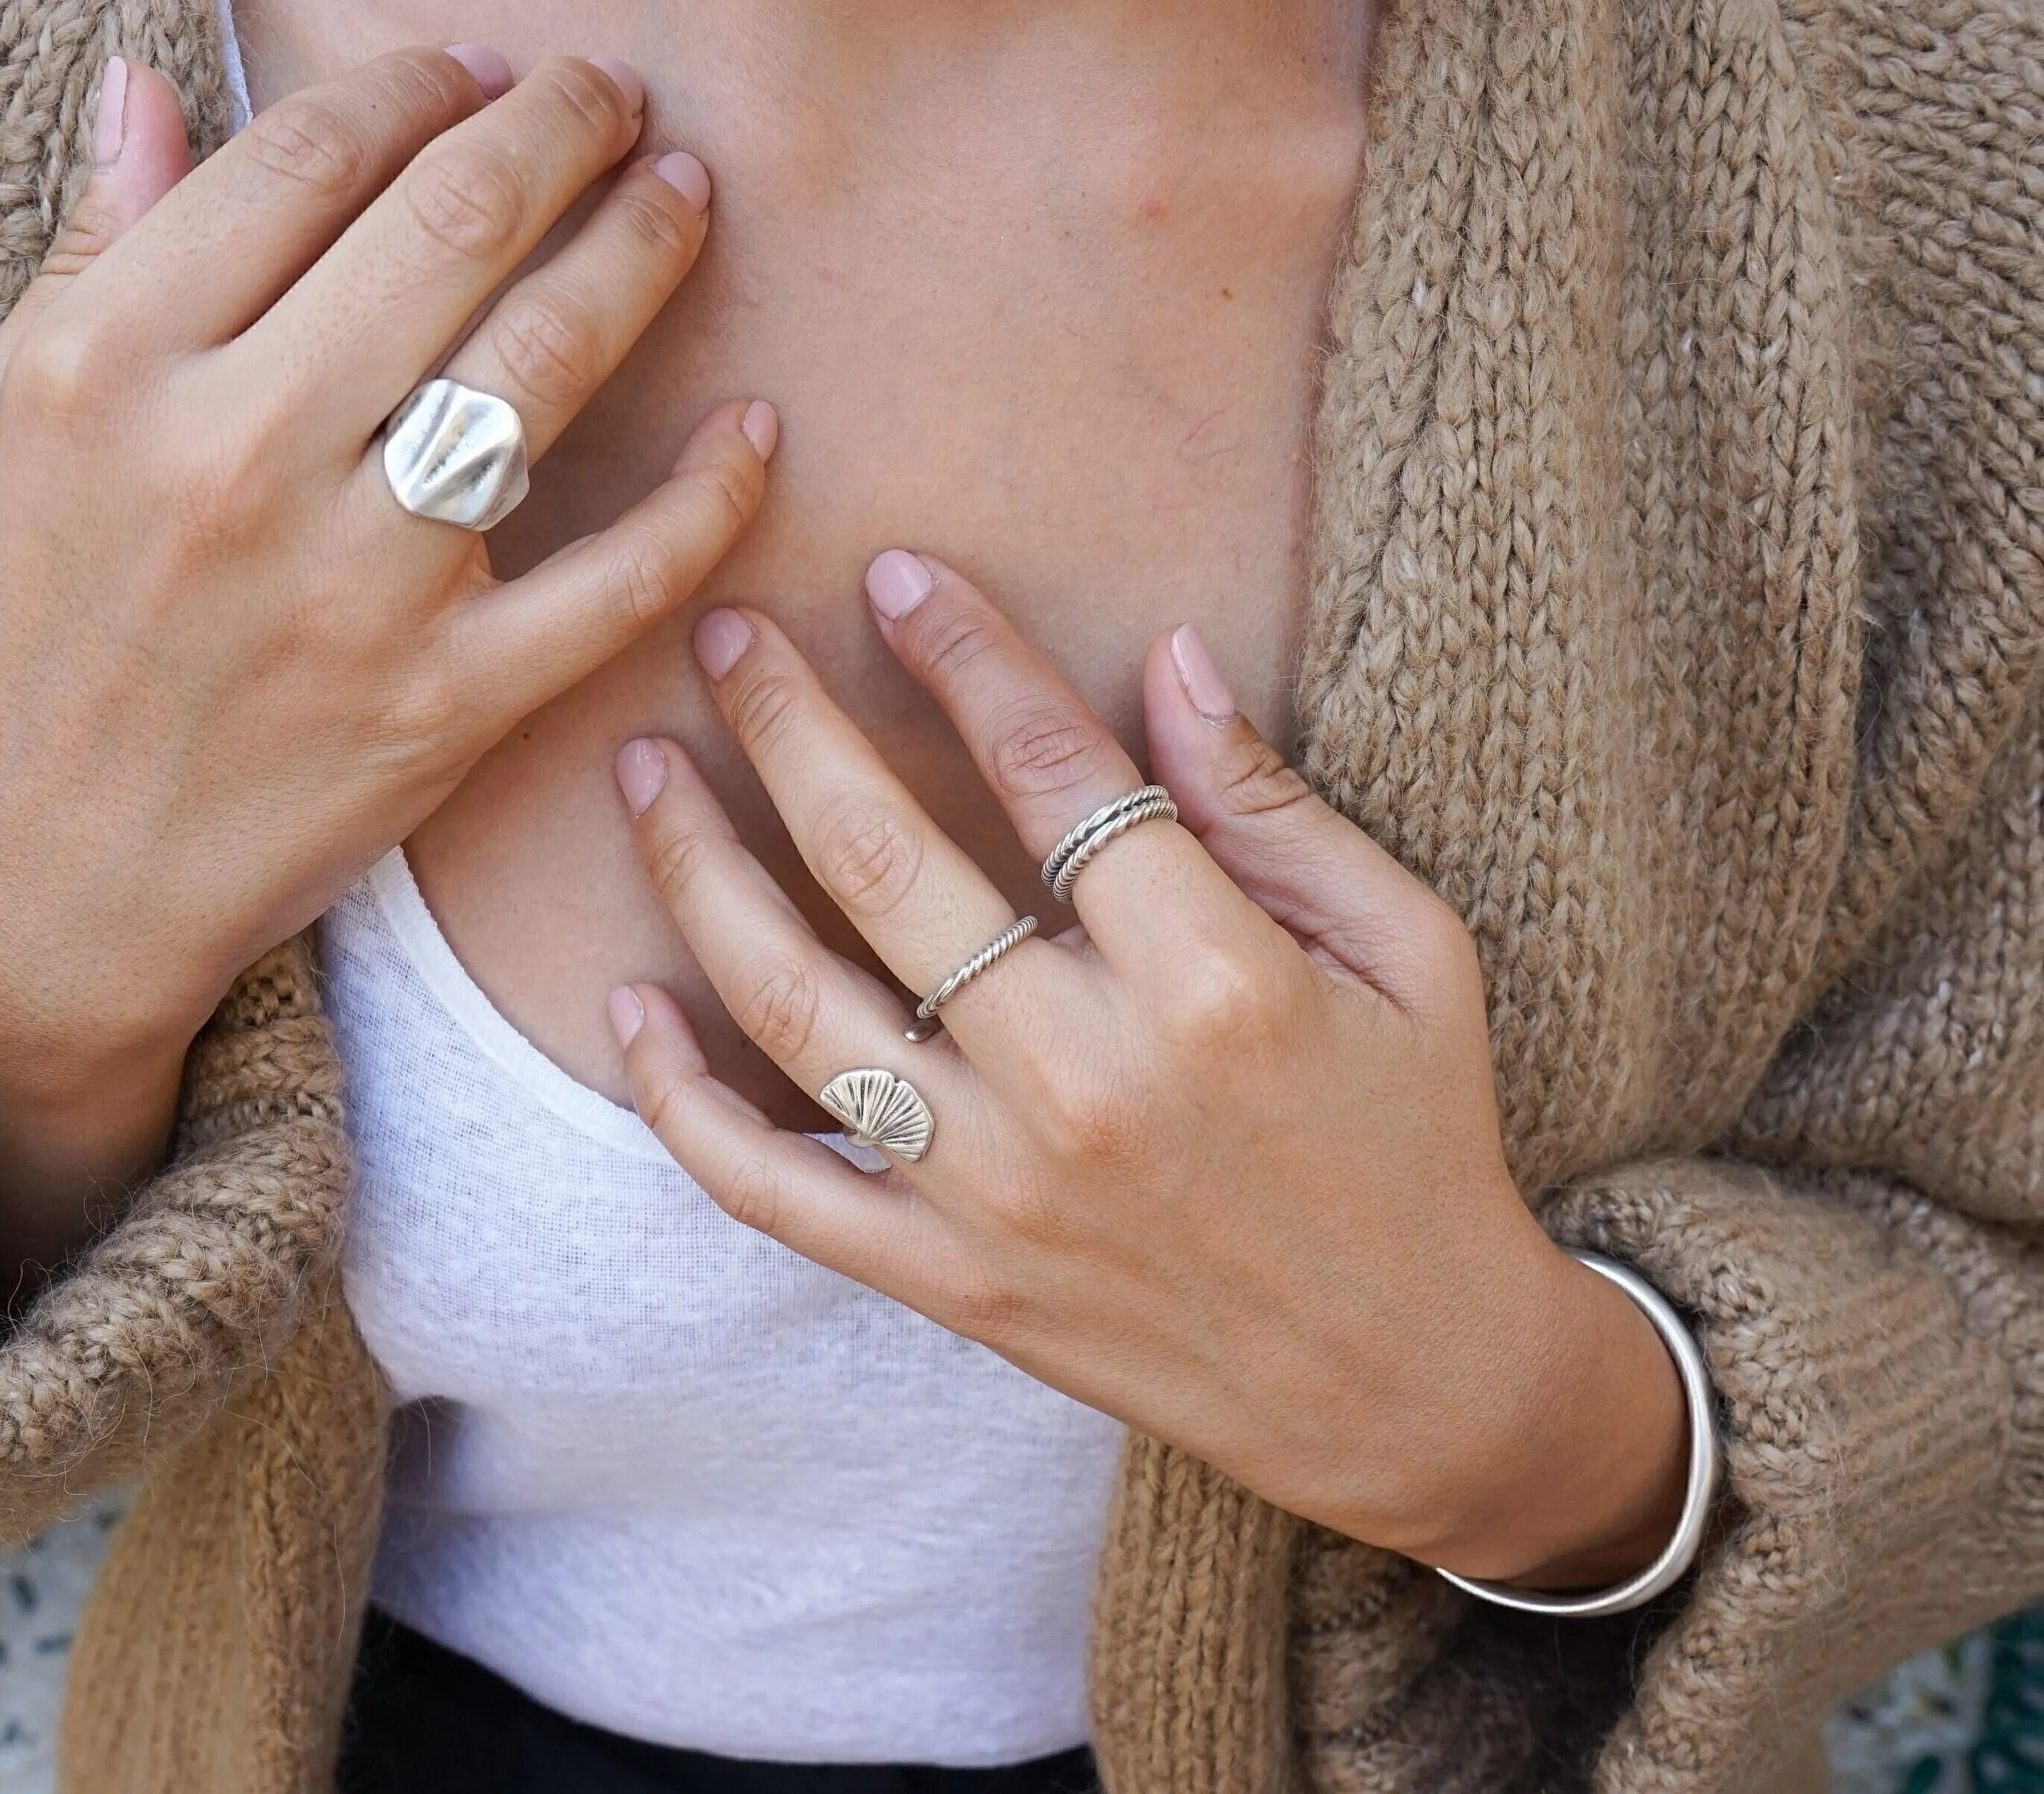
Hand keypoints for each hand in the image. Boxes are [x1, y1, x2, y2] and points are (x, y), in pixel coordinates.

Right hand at [0, 48, 772, 1289]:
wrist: (38, 874)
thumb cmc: (13, 636)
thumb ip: (92, 256)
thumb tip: (151, 90)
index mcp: (114, 364)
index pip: (308, 164)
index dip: (418, 91)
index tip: (476, 74)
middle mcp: (238, 456)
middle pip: (451, 231)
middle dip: (558, 132)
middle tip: (613, 98)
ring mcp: (356, 585)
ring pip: (543, 368)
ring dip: (638, 252)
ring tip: (683, 192)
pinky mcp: (447, 701)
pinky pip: (617, 579)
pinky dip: (706, 498)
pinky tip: (756, 427)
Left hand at [609, 554, 1687, 1585]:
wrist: (1407, 1383)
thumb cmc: (1417, 1142)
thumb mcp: (1409, 951)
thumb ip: (1275, 808)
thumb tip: (1169, 659)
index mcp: (1214, 981)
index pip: (1052, 770)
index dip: (963, 653)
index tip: (893, 575)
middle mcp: (1084, 1081)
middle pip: (885, 863)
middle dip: (787, 723)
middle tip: (724, 634)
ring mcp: (998, 1192)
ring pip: (793, 1006)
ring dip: (700, 871)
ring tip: (646, 772)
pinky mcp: (949, 1281)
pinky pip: (773, 1187)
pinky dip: (682, 1102)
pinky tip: (627, 1005)